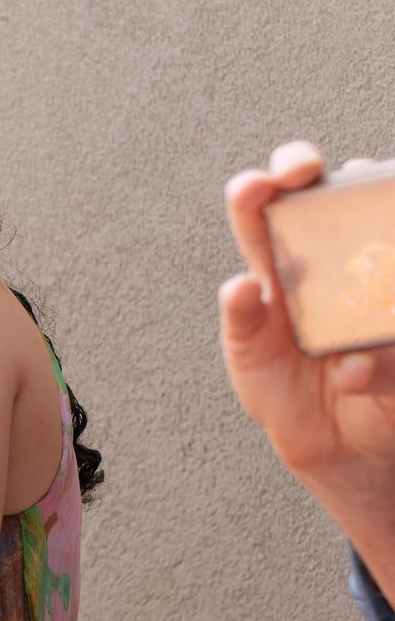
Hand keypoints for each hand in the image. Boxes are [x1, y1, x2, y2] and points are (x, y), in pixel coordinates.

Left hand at [221, 142, 394, 515]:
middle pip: (340, 191)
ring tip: (363, 268)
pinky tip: (358, 368)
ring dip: (379, 225)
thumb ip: (244, 323)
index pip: (270, 206)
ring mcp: (383, 283)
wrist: (338, 448)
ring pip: (388, 224)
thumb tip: (241, 287)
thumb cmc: (287, 392)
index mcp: (284, 265)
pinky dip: (381, 344)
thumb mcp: (253, 360)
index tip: (262, 184)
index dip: (266, 183)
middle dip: (328, 172)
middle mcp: (338, 260)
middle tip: (309, 177)